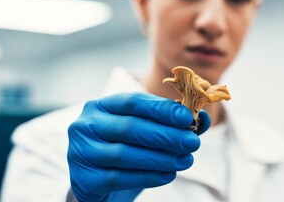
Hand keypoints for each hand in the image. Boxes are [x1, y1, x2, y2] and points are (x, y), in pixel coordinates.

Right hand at [67, 92, 210, 201]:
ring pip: (125, 154)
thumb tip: (203, 117)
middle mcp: (86, 125)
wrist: (96, 182)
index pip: (133, 102)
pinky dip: (148, 176)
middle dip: (166, 135)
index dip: (161, 109)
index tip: (187, 117)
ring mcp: (80, 152)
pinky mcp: (83, 179)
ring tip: (186, 160)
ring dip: (160, 158)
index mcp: (102, 106)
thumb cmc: (125, 150)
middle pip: (130, 128)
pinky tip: (168, 174)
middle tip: (192, 142)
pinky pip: (119, 178)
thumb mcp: (145, 132)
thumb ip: (171, 123)